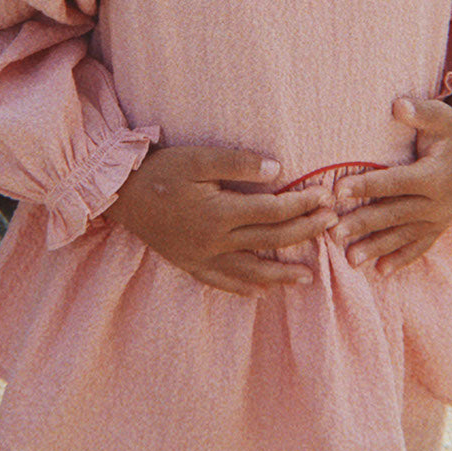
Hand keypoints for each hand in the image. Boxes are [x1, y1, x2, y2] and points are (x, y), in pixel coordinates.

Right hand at [105, 146, 337, 297]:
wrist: (120, 195)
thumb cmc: (160, 171)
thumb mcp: (198, 157)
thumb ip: (238, 163)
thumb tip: (278, 170)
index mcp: (219, 214)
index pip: (273, 212)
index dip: (302, 205)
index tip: (325, 197)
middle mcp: (214, 242)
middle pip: (270, 242)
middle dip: (304, 233)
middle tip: (331, 226)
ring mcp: (202, 259)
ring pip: (251, 273)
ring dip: (282, 276)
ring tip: (308, 277)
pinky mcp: (189, 265)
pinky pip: (223, 283)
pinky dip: (245, 289)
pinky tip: (261, 293)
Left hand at [331, 97, 451, 275]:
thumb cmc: (449, 127)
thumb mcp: (439, 115)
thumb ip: (418, 111)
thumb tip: (399, 105)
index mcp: (435, 175)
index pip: (396, 182)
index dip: (368, 185)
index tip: (339, 190)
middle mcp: (439, 202)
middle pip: (396, 214)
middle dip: (364, 224)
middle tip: (334, 234)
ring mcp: (440, 218)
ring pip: (404, 236)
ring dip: (377, 248)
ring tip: (349, 260)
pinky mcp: (440, 226)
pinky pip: (420, 246)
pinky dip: (402, 258)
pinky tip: (381, 272)